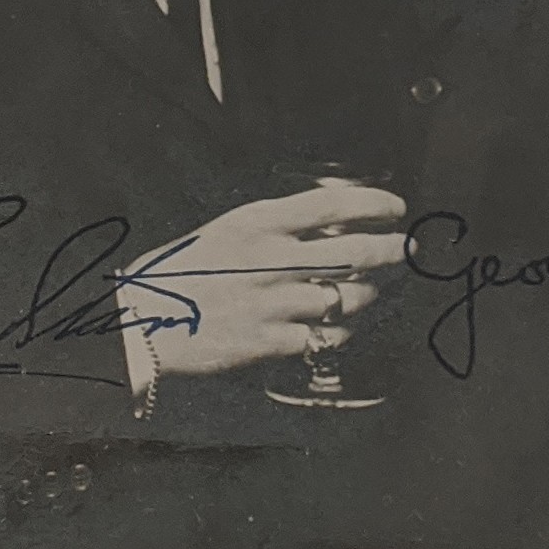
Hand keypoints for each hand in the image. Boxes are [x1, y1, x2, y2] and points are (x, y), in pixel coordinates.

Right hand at [135, 186, 406, 378]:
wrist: (142, 322)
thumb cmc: (183, 272)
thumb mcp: (228, 230)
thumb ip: (277, 227)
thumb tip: (332, 225)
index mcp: (258, 222)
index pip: (335, 206)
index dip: (376, 207)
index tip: (397, 210)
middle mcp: (271, 259)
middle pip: (355, 253)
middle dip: (392, 251)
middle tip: (407, 250)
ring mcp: (273, 303)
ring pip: (348, 298)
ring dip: (370, 294)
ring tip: (375, 289)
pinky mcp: (270, 342)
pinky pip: (326, 336)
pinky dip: (341, 330)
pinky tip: (341, 324)